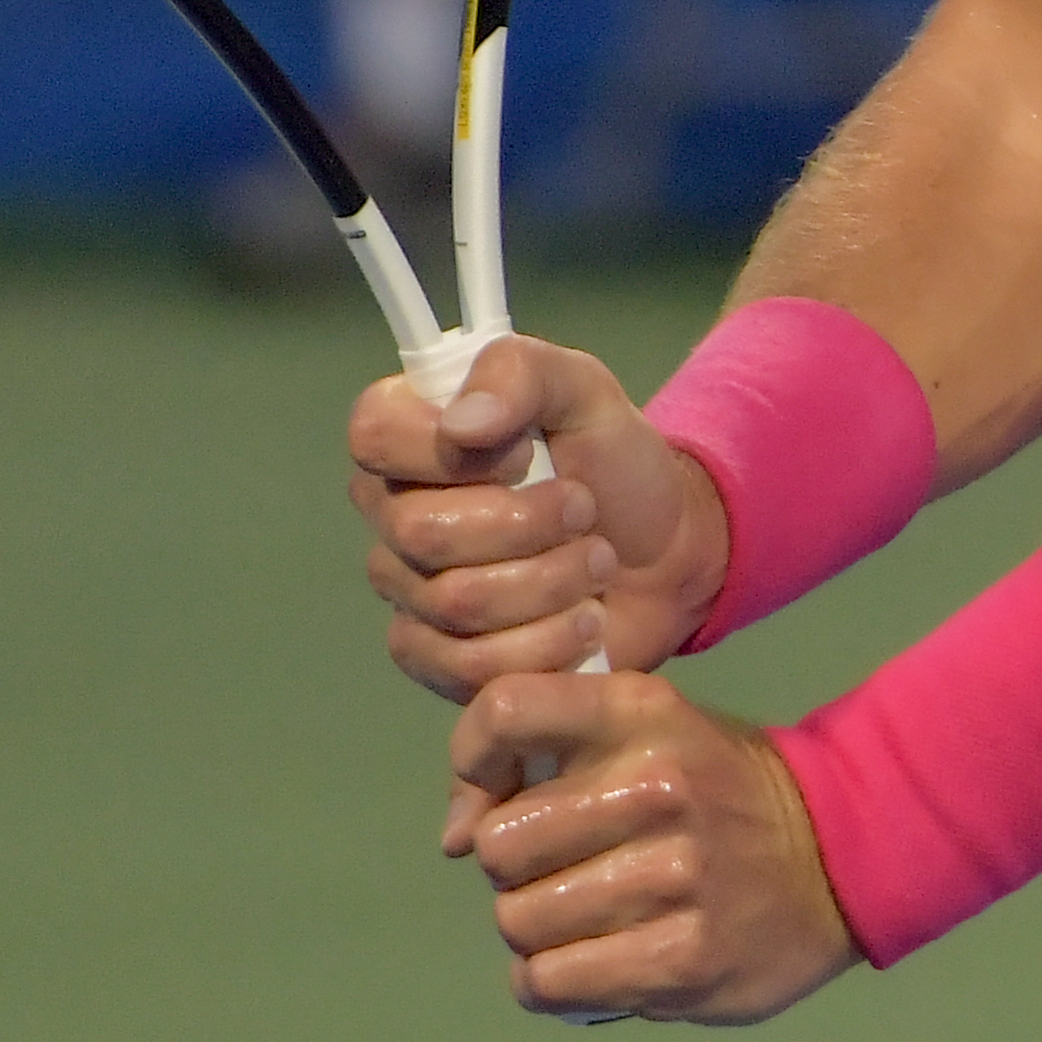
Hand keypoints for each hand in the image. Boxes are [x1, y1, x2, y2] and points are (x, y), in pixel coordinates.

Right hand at [351, 337, 731, 700]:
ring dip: (553, 580)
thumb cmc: (614, 464)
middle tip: (585, 509)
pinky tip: (583, 619)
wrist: (667, 553)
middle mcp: (392, 513)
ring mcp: (409, 591)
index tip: (528, 450)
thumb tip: (461, 424)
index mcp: (411, 434)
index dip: (457, 452)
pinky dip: (548, 643)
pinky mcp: (436, 659)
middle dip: (530, 524)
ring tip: (597, 561)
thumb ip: (523, 374)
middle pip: (421, 533)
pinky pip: (468, 667)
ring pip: (455, 603)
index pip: (374, 436)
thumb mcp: (585, 391)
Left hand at [448, 673, 862, 1023]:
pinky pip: (551, 982)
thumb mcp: (650, 733)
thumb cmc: (716, 791)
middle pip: (497, 843)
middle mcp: (656, 786)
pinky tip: (589, 963)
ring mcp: (673, 878)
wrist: (840, 855)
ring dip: (535, 931)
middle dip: (513, 868)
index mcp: (642, 715)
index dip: (474, 757)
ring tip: (581, 920)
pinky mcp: (682, 960)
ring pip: (518, 922)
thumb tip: (453, 836)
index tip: (496, 793)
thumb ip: (551, 757)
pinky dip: (553, 981)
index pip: (508, 709)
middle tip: (558, 870)